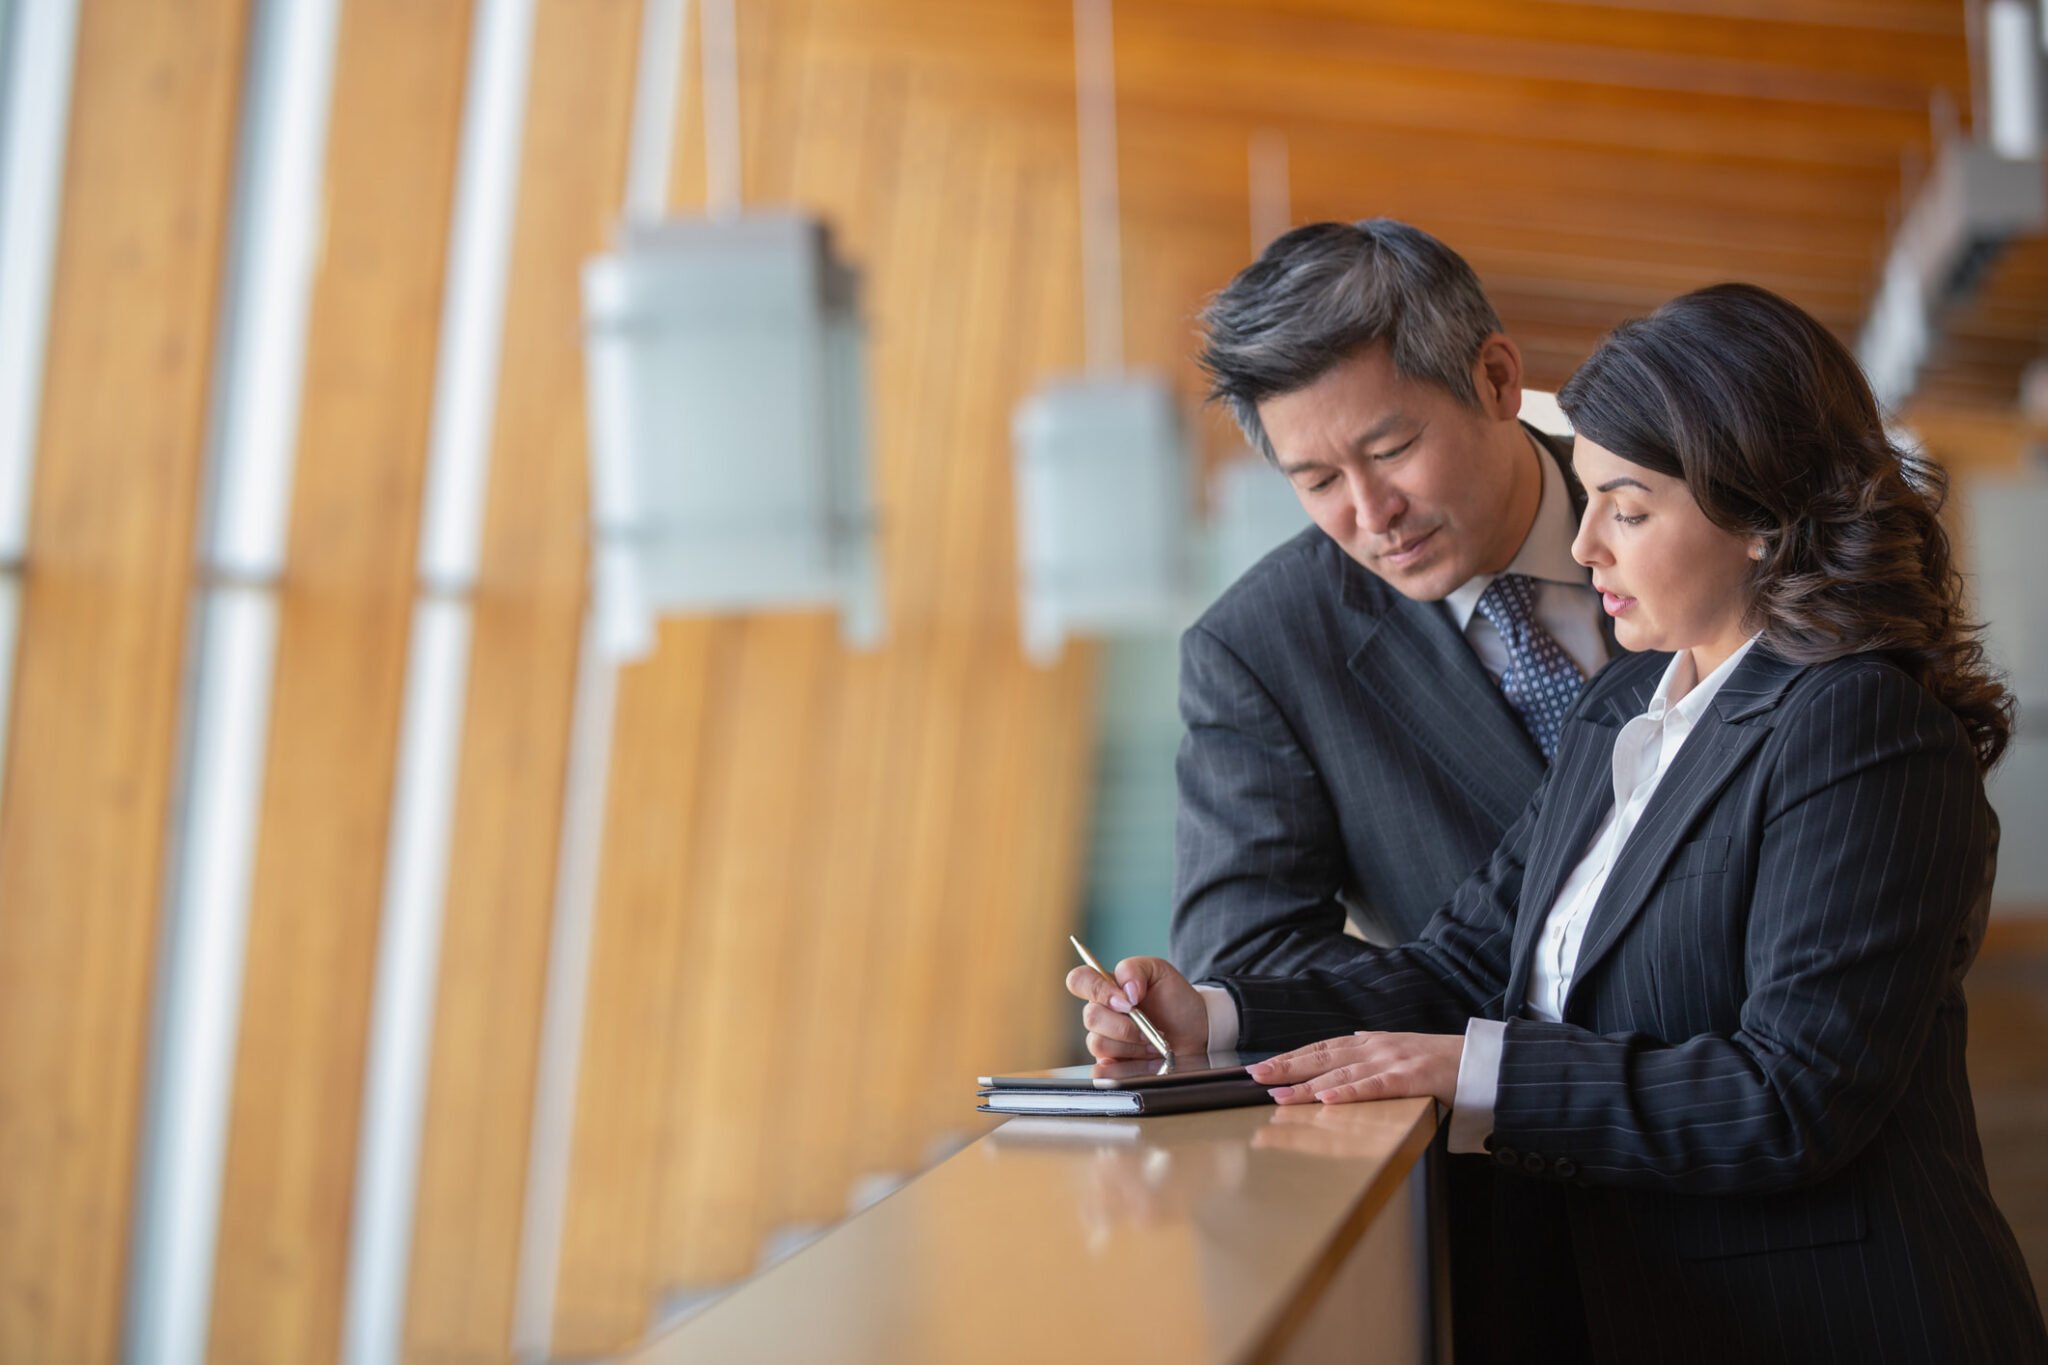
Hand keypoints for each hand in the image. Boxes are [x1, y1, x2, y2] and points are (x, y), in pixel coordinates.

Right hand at [1065, 955, 1209, 1060]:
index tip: (1127, 1000)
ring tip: (1154, 1044)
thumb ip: (1135, 970)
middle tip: (1150, 1027)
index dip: (1097, 990)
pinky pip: (1102, 1072)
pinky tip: (1147, 1062)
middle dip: (1125, 1025)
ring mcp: (1106, 1042)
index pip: (1078, 981)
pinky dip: (1127, 1069)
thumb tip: (1125, 991)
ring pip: (1098, 1044)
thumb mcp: (1160, 971)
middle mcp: (1102, 1014)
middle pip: (1090, 1017)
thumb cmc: (1176, 1000)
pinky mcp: (1113, 1068)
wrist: (1197, 1032)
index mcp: (1107, 988)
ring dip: (1131, 1046)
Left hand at [1246, 1031, 1463, 1105]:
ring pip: (1341, 1074)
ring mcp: (1392, 1061)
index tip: (1261, 1068)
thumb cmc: (1438, 1060)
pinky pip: (1375, 1087)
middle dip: (1286, 1067)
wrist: (1480, 1059)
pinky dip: (1349, 1093)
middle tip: (1255, 1078)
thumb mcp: (1396, 1051)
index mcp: (1370, 1042)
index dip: (1290, 1057)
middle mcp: (1375, 1048)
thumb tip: (1340, 1052)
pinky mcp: (1411, 1079)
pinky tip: (1327, 1101)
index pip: (1321, 1049)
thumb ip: (1368, 1053)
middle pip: (1322, 1058)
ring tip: (1279, 1096)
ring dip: (1307, 1086)